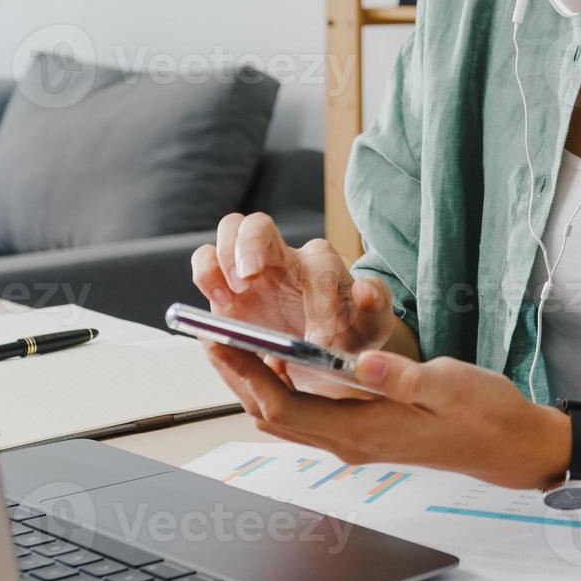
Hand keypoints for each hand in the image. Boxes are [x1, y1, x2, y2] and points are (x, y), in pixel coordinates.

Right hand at [189, 213, 395, 393]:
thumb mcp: (369, 328)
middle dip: (251, 246)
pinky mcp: (226, 282)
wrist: (318, 354)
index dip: (318, 299)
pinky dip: (206, 274)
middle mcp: (285, 258)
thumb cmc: (345, 334)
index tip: (318, 340)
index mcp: (324, 268)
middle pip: (260, 226)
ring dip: (226, 255)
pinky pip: (205, 258)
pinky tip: (220, 301)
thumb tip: (366, 287)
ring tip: (234, 293)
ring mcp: (252, 266)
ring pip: (231, 230)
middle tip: (249, 276)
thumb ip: (374, 308)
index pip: (320, 266)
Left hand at [203, 346, 570, 491]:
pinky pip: (309, 413)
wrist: (509, 443)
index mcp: (363, 429)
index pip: (283, 407)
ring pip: (287, 416)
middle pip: (273, 415)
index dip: (245, 375)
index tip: (219, 341)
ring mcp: (356, 439)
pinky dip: (284, 387)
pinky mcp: (365, 430)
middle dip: (237, 376)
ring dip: (256, 382)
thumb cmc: (483, 412)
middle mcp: (351, 441)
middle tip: (212, 335)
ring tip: (236, 343)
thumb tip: (359, 359)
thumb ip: (399, 374)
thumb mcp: (446, 383)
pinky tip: (284, 358)